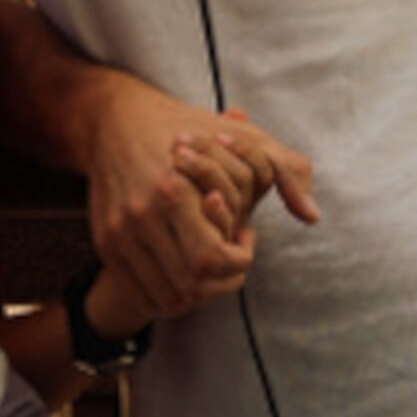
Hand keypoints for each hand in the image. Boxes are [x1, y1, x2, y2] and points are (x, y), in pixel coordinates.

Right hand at [84, 72, 315, 318]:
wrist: (114, 120)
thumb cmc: (187, 128)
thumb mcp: (242, 138)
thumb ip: (285, 172)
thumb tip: (312, 216)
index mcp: (172, 190)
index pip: (212, 260)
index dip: (239, 261)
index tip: (245, 237)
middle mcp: (139, 215)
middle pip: (190, 285)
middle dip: (222, 280)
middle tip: (231, 252)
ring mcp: (117, 231)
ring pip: (167, 296)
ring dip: (199, 291)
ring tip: (210, 258)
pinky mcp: (104, 241)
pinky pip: (143, 292)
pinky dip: (171, 293)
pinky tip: (186, 266)